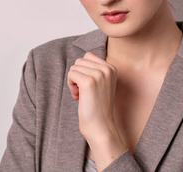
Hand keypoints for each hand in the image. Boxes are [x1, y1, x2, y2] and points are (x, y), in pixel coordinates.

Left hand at [67, 52, 125, 170]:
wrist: (100, 126)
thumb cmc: (97, 106)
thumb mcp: (101, 83)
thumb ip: (94, 70)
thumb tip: (79, 60)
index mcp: (112, 68)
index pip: (88, 56)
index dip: (83, 70)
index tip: (87, 85)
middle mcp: (107, 69)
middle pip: (80, 60)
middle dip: (77, 74)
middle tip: (82, 91)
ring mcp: (98, 75)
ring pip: (74, 67)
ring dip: (73, 80)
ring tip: (80, 94)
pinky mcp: (88, 82)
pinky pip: (71, 74)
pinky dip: (70, 85)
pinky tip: (77, 96)